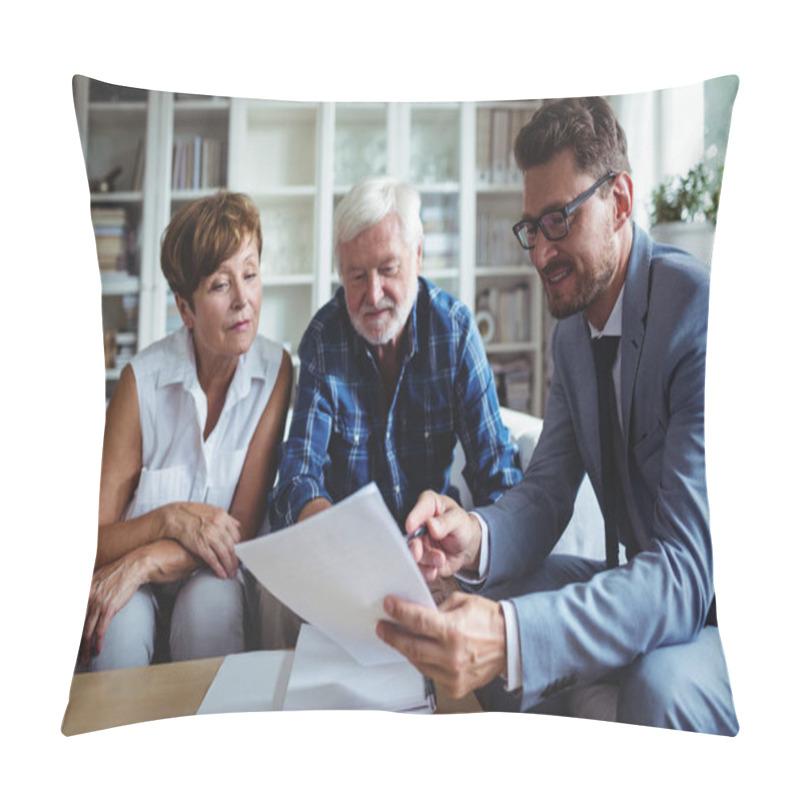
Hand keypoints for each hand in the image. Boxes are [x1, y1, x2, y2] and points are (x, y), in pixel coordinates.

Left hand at [79, 552, 146, 665]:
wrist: (134, 567)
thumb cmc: (119, 572)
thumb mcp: (98, 578)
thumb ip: (89, 590)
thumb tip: (85, 600)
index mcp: (83, 591)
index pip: (72, 616)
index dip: (69, 632)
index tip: (68, 644)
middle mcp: (87, 598)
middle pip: (77, 626)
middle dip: (75, 644)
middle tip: (74, 656)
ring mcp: (97, 604)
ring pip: (87, 631)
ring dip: (85, 648)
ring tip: (84, 658)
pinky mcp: (109, 608)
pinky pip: (100, 630)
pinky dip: (97, 642)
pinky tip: (97, 650)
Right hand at [161, 502, 240, 578]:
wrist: (173, 516)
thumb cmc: (188, 513)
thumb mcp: (210, 509)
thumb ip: (225, 517)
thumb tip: (236, 524)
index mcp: (221, 517)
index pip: (235, 535)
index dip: (237, 546)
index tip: (237, 552)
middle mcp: (218, 527)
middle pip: (232, 546)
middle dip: (235, 559)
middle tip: (236, 566)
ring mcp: (210, 537)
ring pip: (225, 555)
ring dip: (229, 566)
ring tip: (231, 573)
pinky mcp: (201, 547)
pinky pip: (213, 560)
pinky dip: (219, 568)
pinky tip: (222, 574)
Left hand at [376, 591, 506, 698]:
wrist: (512, 643)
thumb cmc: (489, 621)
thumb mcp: (462, 603)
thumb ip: (437, 608)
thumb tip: (416, 611)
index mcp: (454, 631)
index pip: (417, 621)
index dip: (399, 612)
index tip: (388, 605)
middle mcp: (452, 655)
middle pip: (411, 646)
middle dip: (392, 635)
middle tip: (383, 627)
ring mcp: (453, 674)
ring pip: (418, 662)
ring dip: (405, 649)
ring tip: (397, 638)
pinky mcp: (456, 686)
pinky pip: (430, 674)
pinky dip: (422, 662)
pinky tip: (418, 652)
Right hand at [405, 491, 482, 581]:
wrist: (467, 546)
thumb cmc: (462, 526)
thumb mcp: (459, 520)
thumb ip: (446, 522)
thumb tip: (431, 524)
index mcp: (427, 506)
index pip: (418, 509)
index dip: (413, 518)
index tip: (411, 527)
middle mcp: (418, 525)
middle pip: (409, 536)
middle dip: (413, 546)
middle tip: (418, 552)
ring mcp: (418, 543)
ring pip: (414, 554)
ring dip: (426, 560)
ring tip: (440, 560)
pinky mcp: (421, 559)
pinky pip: (419, 567)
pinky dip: (425, 571)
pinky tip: (434, 570)